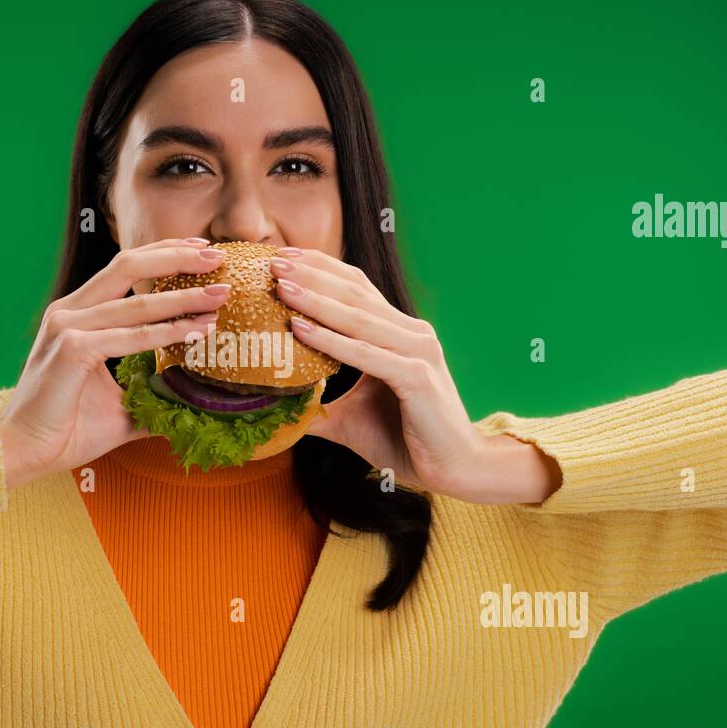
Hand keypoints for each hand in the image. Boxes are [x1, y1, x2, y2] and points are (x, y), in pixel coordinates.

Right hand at [0, 238, 230, 488]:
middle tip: (218, 257)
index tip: (201, 251)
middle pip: (128, 265)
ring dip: (184, 298)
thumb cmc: (67, 429)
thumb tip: (190, 399)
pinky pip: (130, 337)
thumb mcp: (119, 403)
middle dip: (177, 258)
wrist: (25, 454)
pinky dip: (166, 333)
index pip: (124, 268)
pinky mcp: (71, 350)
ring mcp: (67, 328)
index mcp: (76, 315)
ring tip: (220, 296)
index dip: (163, 254)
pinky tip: (196, 332)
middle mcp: (69, 312)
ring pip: (136, 303)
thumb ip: (150, 390)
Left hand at [269, 248, 559, 503]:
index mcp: (398, 333)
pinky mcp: (417, 377)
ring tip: (281, 286)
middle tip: (272, 262)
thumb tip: (277, 412)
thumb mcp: (350, 418)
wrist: (454, 469)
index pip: (356, 288)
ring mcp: (416, 352)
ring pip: (359, 317)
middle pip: (355, 292)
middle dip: (312, 274)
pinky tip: (300, 328)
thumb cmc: (406, 440)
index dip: (320, 269)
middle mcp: (411, 334)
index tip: (280, 258)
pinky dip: (332, 340)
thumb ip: (318, 408)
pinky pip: (366, 354)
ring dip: (316, 299)